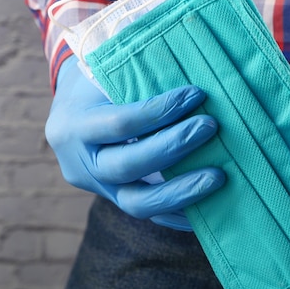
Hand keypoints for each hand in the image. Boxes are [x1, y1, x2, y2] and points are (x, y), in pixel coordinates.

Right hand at [45, 56, 224, 230]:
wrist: (71, 116)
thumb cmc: (96, 85)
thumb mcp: (104, 72)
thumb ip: (137, 75)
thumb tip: (192, 74)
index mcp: (74, 126)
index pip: (119, 123)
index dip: (159, 111)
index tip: (195, 94)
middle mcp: (81, 164)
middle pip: (127, 165)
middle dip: (173, 147)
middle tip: (210, 127)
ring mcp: (98, 189)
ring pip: (137, 203)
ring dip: (182, 191)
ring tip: (218, 176)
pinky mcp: (116, 201)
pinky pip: (150, 216)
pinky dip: (180, 213)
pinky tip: (211, 207)